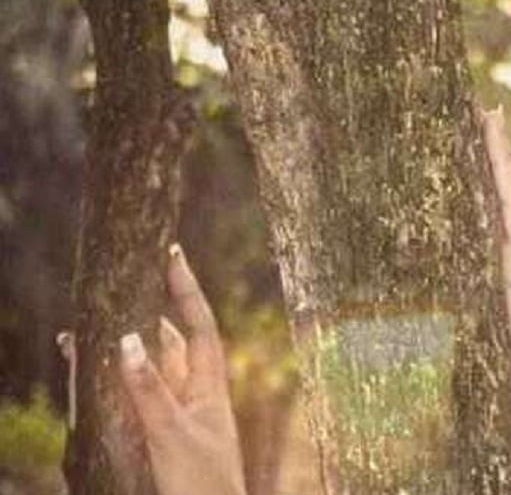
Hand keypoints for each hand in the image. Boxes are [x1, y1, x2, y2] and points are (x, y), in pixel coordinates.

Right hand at [117, 244, 245, 494]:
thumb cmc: (202, 484)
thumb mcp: (172, 433)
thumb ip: (148, 390)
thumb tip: (126, 339)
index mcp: (210, 387)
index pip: (200, 326)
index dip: (186, 289)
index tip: (173, 252)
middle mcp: (196, 395)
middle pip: (171, 343)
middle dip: (146, 313)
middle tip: (121, 283)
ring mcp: (178, 416)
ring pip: (149, 371)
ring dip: (123, 349)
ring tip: (86, 328)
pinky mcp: (161, 437)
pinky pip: (136, 400)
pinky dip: (115, 383)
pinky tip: (96, 372)